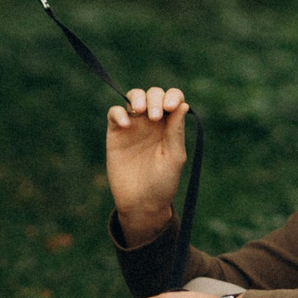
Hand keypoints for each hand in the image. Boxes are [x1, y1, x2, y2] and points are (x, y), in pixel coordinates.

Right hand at [106, 87, 190, 246]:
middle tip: (155, 117)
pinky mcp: (116, 132)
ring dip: (138, 97)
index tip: (170, 108)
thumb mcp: (174, 157)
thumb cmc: (163, 182)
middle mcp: (153, 122)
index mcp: (171, 125)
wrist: (141, 203)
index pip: (174, 99)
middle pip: (154, 94)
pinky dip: (119, 112)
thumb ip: (176, 131)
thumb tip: (183, 104)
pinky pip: (115, 113)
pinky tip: (126, 124)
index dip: (172, 96)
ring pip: (134, 97)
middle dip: (155, 98)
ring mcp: (134, 125)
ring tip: (140, 110)